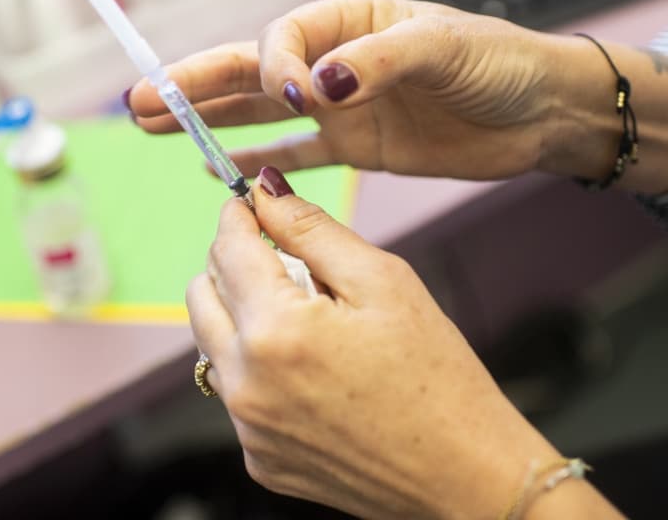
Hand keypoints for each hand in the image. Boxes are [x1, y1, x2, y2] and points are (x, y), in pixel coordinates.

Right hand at [129, 0, 560, 180]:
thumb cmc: (500, 64)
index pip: (283, 39)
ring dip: (210, 123)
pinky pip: (295, 154)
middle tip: (138, 101)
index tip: (297, 94)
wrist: (540, 111)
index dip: (275, 66)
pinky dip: (259, 163)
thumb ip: (378, 62)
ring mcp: (342, 106)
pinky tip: (224, 173)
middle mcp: (336, 61)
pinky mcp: (357, 145)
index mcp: (351, 22)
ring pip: (260, 114)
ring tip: (155, 130)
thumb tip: (317, 86)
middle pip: (250, 72)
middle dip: (194, 86)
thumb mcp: (445, 48)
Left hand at [188, 166, 587, 518]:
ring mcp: (248, 428)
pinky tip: (313, 368)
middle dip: (234, 263)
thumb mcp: (383, 281)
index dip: (238, 216)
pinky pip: (237, 392)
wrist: (464, 476)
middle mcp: (247, 384)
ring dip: (242, 314)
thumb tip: (265, 191)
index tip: (251, 204)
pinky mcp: (259, 458)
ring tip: (306, 317)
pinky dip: (259, 366)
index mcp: (276, 332)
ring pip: (212, 343)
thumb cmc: (437, 375)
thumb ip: (313, 229)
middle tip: (285, 259)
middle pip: (202, 294)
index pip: (228, 249)